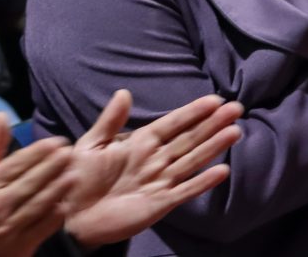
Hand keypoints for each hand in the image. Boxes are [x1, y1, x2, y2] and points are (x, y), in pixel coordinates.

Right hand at [0, 113, 74, 256]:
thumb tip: (1, 115)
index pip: (16, 164)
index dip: (37, 152)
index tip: (57, 141)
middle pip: (29, 182)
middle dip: (52, 166)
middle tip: (70, 152)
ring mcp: (9, 225)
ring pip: (37, 204)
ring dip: (57, 189)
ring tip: (74, 174)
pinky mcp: (20, 244)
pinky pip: (40, 228)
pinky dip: (53, 216)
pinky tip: (66, 203)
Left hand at [63, 90, 242, 248]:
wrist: (71, 214)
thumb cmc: (78, 177)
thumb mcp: (91, 144)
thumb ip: (110, 121)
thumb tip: (124, 92)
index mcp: (140, 142)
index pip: (172, 123)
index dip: (192, 112)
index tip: (214, 100)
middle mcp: (155, 160)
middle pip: (189, 139)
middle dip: (212, 124)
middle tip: (236, 108)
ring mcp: (160, 182)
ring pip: (192, 160)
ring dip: (213, 147)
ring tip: (234, 132)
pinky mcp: (160, 204)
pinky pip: (185, 190)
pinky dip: (203, 182)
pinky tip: (222, 171)